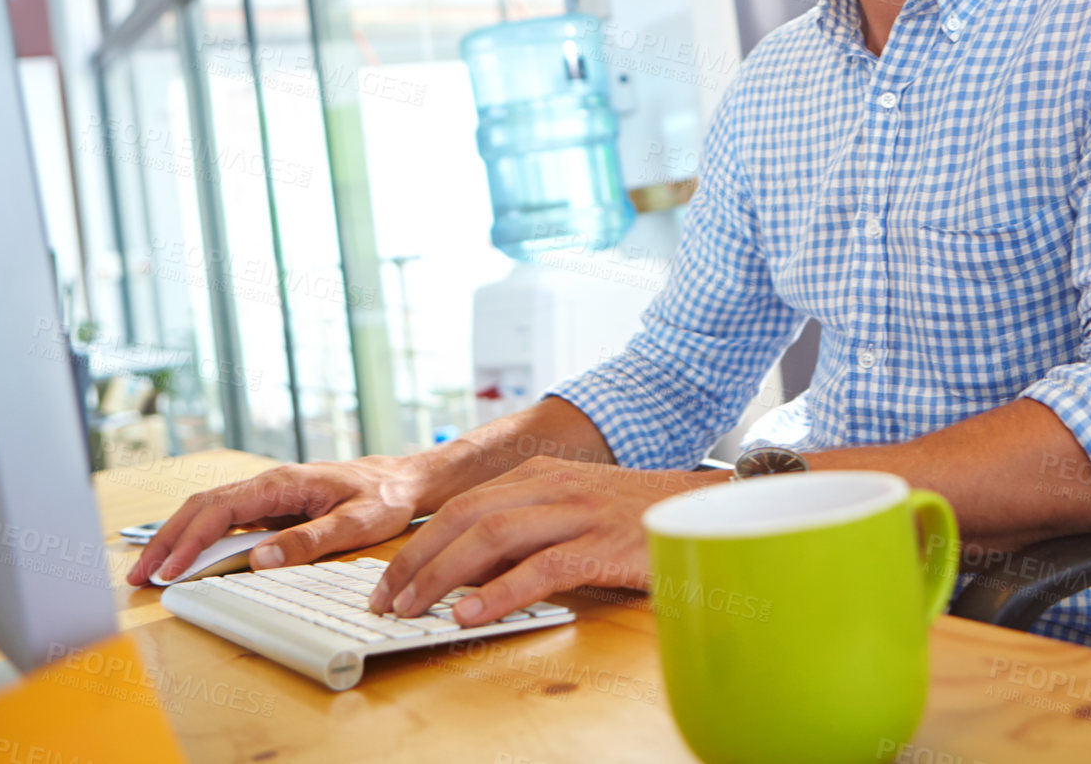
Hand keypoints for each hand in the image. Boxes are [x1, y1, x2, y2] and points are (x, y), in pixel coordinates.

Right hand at [126, 457, 424, 584]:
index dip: (190, 540)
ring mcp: (266, 495)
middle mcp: (267, 484)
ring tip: (149, 571)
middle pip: (201, 507)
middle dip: (166, 540)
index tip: (170, 570)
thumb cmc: (381, 497)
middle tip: (139, 576)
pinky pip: (224, 521)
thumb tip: (260, 561)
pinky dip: (197, 538)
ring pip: (207, 511)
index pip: (221, 510)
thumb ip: (309, 541)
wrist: (400, 481)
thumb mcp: (355, 523)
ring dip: (175, 539)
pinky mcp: (270, 508)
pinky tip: (183, 559)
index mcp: (282, 483)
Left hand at [366, 456, 724, 623]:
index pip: (460, 506)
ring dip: (444, 576)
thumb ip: (522, 530)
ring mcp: (577, 513)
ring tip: (416, 609)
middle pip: (464, 518)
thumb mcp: (570, 508)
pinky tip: (472, 614)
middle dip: (416, 560)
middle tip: (388, 600)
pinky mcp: (603, 545)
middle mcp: (551, 486)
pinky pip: (540, 569)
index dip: (417, 544)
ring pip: (492, 538)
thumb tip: (464, 571)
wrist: (702, 507)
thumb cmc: (631, 516)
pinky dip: (499, 593)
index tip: (389, 580)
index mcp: (537, 475)